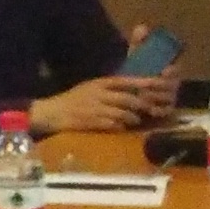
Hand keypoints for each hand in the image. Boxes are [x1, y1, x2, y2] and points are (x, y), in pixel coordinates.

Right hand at [35, 73, 173, 136]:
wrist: (52, 112)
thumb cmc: (73, 100)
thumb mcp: (90, 88)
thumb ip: (110, 88)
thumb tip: (134, 89)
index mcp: (99, 84)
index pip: (125, 81)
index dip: (142, 82)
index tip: (158, 84)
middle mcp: (98, 94)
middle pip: (127, 98)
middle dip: (142, 104)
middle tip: (151, 109)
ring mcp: (95, 108)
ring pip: (122, 113)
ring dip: (132, 118)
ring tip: (136, 120)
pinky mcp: (91, 122)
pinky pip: (112, 125)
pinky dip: (120, 127)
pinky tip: (121, 127)